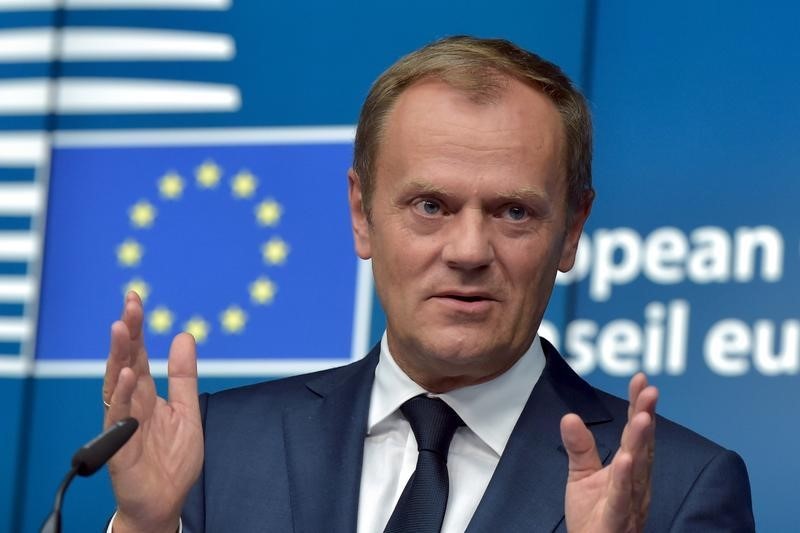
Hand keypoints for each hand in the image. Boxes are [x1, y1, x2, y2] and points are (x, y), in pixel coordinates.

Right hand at [102, 292, 203, 532]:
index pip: (139, 354)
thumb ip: (183, 376)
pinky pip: (118, 417)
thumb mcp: (187, 410)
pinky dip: (123, 395)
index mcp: (146, 394)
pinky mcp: (120, 447)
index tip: (135, 298)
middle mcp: (131, 404)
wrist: (165, 502)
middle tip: (130, 304)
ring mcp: (122, 423)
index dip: (138, 328)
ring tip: (122, 329)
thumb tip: (184, 336)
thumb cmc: (172, 460)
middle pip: (126, 362)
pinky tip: (128, 374)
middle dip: (128, 333)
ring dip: (119, 356)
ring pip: (116, 384)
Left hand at [561, 373, 657, 532]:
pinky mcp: (618, 519)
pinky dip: (625, 478)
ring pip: (638, 469)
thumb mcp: (581, 475)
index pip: (635, 432)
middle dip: (646, 416)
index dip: (638, 406)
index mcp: (629, 468)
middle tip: (649, 390)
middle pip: (642, 445)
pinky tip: (626, 460)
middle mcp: (636, 481)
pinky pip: (622, 497)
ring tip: (642, 417)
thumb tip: (569, 416)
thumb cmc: (593, 516)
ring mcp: (631, 500)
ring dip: (640, 443)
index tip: (641, 379)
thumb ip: (579, 447)